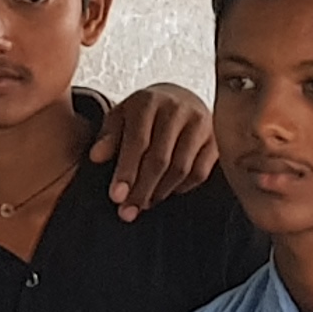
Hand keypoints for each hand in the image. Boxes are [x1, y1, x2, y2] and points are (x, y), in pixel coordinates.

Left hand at [90, 82, 219, 216]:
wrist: (179, 99)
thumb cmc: (144, 114)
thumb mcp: (121, 118)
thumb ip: (108, 137)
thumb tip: (96, 157)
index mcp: (148, 101)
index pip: (137, 142)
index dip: (126, 172)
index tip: (116, 197)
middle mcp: (177, 109)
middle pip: (160, 159)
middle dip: (142, 189)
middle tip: (128, 212)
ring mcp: (200, 123)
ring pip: (180, 169)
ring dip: (160, 192)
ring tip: (144, 203)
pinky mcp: (216, 138)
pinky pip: (199, 173)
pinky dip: (181, 187)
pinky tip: (166, 191)